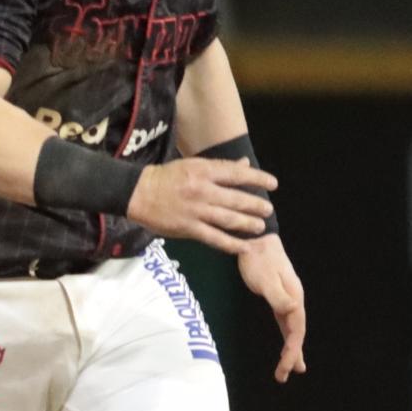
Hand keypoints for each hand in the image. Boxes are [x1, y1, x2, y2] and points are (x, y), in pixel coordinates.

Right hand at [125, 158, 277, 254]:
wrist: (138, 193)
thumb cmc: (166, 177)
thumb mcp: (193, 165)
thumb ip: (220, 167)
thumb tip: (245, 164)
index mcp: (204, 171)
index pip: (238, 174)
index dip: (258, 178)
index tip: (273, 184)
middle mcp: (203, 191)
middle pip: (237, 199)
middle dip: (257, 205)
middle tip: (268, 210)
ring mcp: (196, 211)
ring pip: (229, 220)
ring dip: (248, 224)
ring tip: (260, 227)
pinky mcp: (189, 229)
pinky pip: (215, 238)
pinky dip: (231, 244)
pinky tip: (244, 247)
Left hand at [237, 234, 306, 382]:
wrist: (255, 239)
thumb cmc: (258, 258)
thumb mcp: (265, 278)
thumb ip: (278, 295)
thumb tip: (291, 310)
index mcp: (293, 298)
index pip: (296, 331)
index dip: (291, 351)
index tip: (284, 368)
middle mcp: (294, 300)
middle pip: (296, 333)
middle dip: (291, 355)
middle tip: (284, 375)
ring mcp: (287, 299)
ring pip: (292, 329)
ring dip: (291, 349)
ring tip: (291, 368)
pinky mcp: (278, 297)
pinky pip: (285, 322)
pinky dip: (287, 336)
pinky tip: (287, 344)